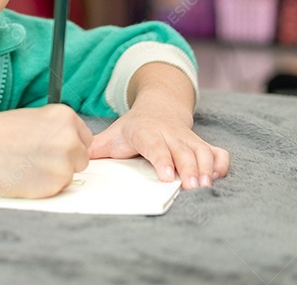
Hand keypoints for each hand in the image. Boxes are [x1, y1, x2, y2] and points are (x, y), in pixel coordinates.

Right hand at [0, 104, 92, 198]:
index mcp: (65, 116)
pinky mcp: (55, 185)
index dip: (68, 145)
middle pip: (81, 157)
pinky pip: (57, 189)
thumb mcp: (30, 119)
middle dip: (64, 161)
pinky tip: (24, 177)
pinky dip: (44, 187)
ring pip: (70, 175)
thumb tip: (65, 143)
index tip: (52, 148)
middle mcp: (70, 138)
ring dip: (54, 175)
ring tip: (26, 167)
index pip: (84, 137)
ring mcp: (65, 162)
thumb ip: (53, 130)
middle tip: (37, 160)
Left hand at [88, 107, 229, 189]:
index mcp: (145, 132)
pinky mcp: (202, 144)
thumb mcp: (113, 135)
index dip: (162, 160)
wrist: (159, 107)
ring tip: (206, 187)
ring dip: (206, 169)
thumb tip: (75, 159)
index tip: (167, 176)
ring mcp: (188, 139)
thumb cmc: (134, 128)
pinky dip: (221, 164)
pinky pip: (217, 152)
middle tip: (193, 188)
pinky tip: (218, 177)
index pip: (155, 146)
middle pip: (183, 151)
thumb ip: (95, 148)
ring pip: (202, 152)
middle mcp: (169, 135)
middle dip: (189, 169)